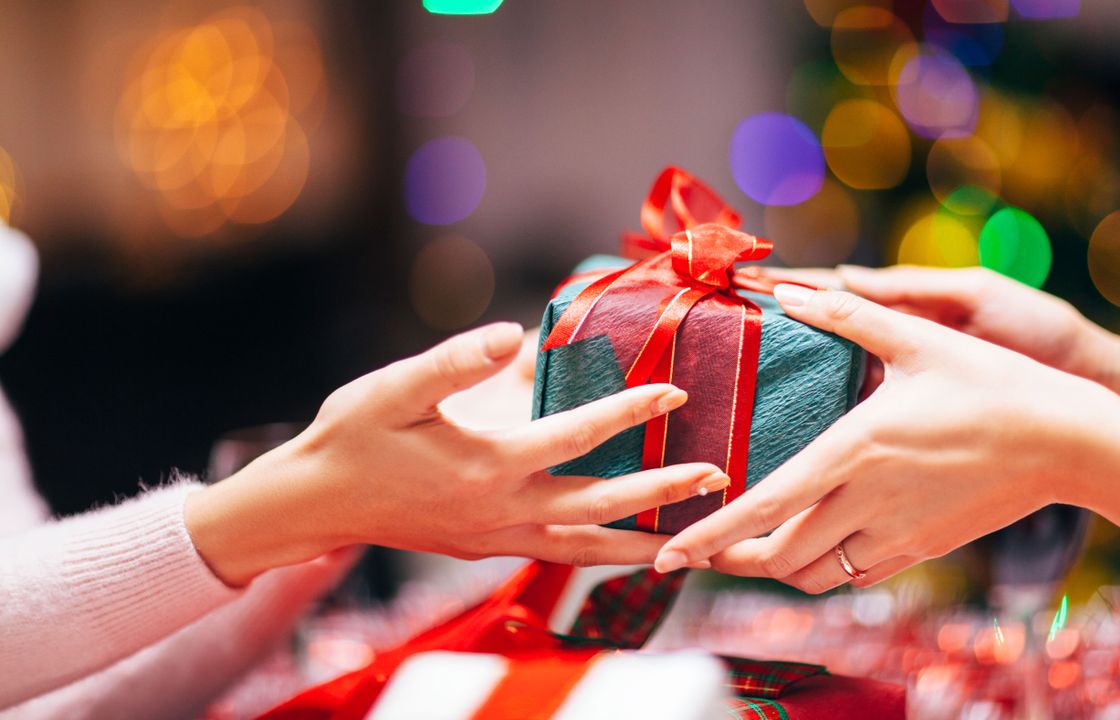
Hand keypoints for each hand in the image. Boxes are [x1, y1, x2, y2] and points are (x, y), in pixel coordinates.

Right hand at [188, 322, 728, 585]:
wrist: (314, 504)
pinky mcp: (486, 549)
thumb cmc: (352, 438)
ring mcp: (495, 538)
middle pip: (600, 505)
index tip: (676, 390)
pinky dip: (599, 552)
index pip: (576, 435)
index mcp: (486, 465)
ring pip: (584, 547)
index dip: (630, 410)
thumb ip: (454, 361)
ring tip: (692, 539)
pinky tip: (624, 546)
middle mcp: (501, 511)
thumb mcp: (392, 388)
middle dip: (662, 492)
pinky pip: (558, 556)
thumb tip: (516, 332)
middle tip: (716, 479)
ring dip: (641, 541)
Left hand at [653, 286, 1119, 592]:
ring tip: (749, 547)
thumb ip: (849, 315)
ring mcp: (897, 533)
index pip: (765, 507)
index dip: (712, 536)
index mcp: (855, 449)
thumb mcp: (919, 340)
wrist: (1069, 441)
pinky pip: (855, 576)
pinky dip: (822, 569)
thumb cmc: (994, 384)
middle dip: (730, 559)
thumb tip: (792, 289)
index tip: (672, 553)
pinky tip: (813, 543)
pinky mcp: (922, 547)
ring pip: (814, 575)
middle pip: (779, 556)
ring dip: (774, 567)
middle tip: (700, 548)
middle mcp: (868, 501)